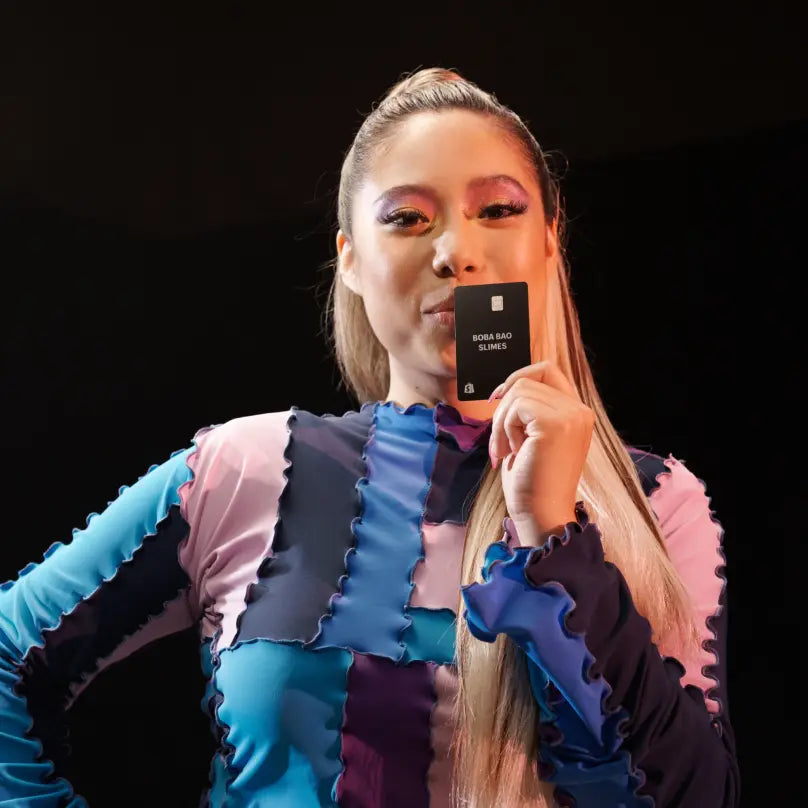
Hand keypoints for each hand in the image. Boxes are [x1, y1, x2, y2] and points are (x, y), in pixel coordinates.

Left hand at [488, 361, 594, 545]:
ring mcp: (571, 416)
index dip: (519, 376)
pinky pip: (516, 406)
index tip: (498, 399)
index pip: (547, 370)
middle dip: (504, 409)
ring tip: (507, 452)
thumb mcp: (532, 437)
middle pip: (527, 380)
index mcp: (577, 413)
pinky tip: (513, 453)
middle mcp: (580, 411)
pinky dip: (505, 429)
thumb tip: (506, 386)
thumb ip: (530, 410)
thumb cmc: (532, 482)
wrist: (541, 514)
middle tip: (500, 443)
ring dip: (502, 423)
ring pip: (518, 391)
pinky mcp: (555, 424)